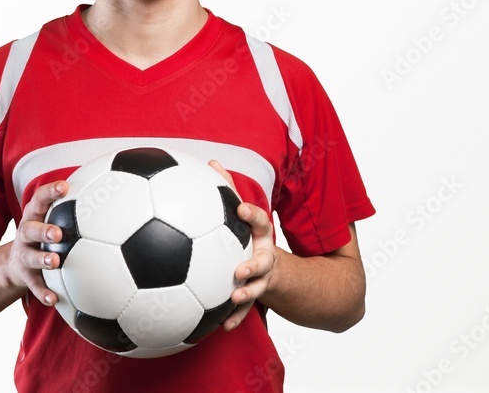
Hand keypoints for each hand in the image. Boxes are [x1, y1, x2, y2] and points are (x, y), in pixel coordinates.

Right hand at [6, 180, 68, 305]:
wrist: (12, 264)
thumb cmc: (44, 234)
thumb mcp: (52, 216)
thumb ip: (75, 203)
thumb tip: (110, 187)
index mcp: (35, 216)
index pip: (39, 199)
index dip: (50, 192)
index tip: (64, 187)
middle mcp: (26, 234)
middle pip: (29, 229)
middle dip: (42, 230)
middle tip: (57, 233)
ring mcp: (24, 255)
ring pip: (30, 257)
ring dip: (42, 259)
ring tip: (55, 262)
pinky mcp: (25, 276)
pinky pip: (34, 286)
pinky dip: (43, 292)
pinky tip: (54, 299)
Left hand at [207, 160, 276, 330]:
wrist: (277, 268)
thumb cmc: (248, 235)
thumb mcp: (243, 215)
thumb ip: (227, 188)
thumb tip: (211, 161)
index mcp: (260, 236)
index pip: (260, 222)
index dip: (252, 215)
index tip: (240, 209)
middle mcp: (265, 256)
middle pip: (263, 260)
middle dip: (253, 265)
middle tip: (240, 269)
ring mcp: (262, 278)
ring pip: (257, 287)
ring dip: (246, 294)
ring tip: (234, 298)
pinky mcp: (255, 296)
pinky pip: (245, 310)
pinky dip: (235, 317)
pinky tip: (223, 327)